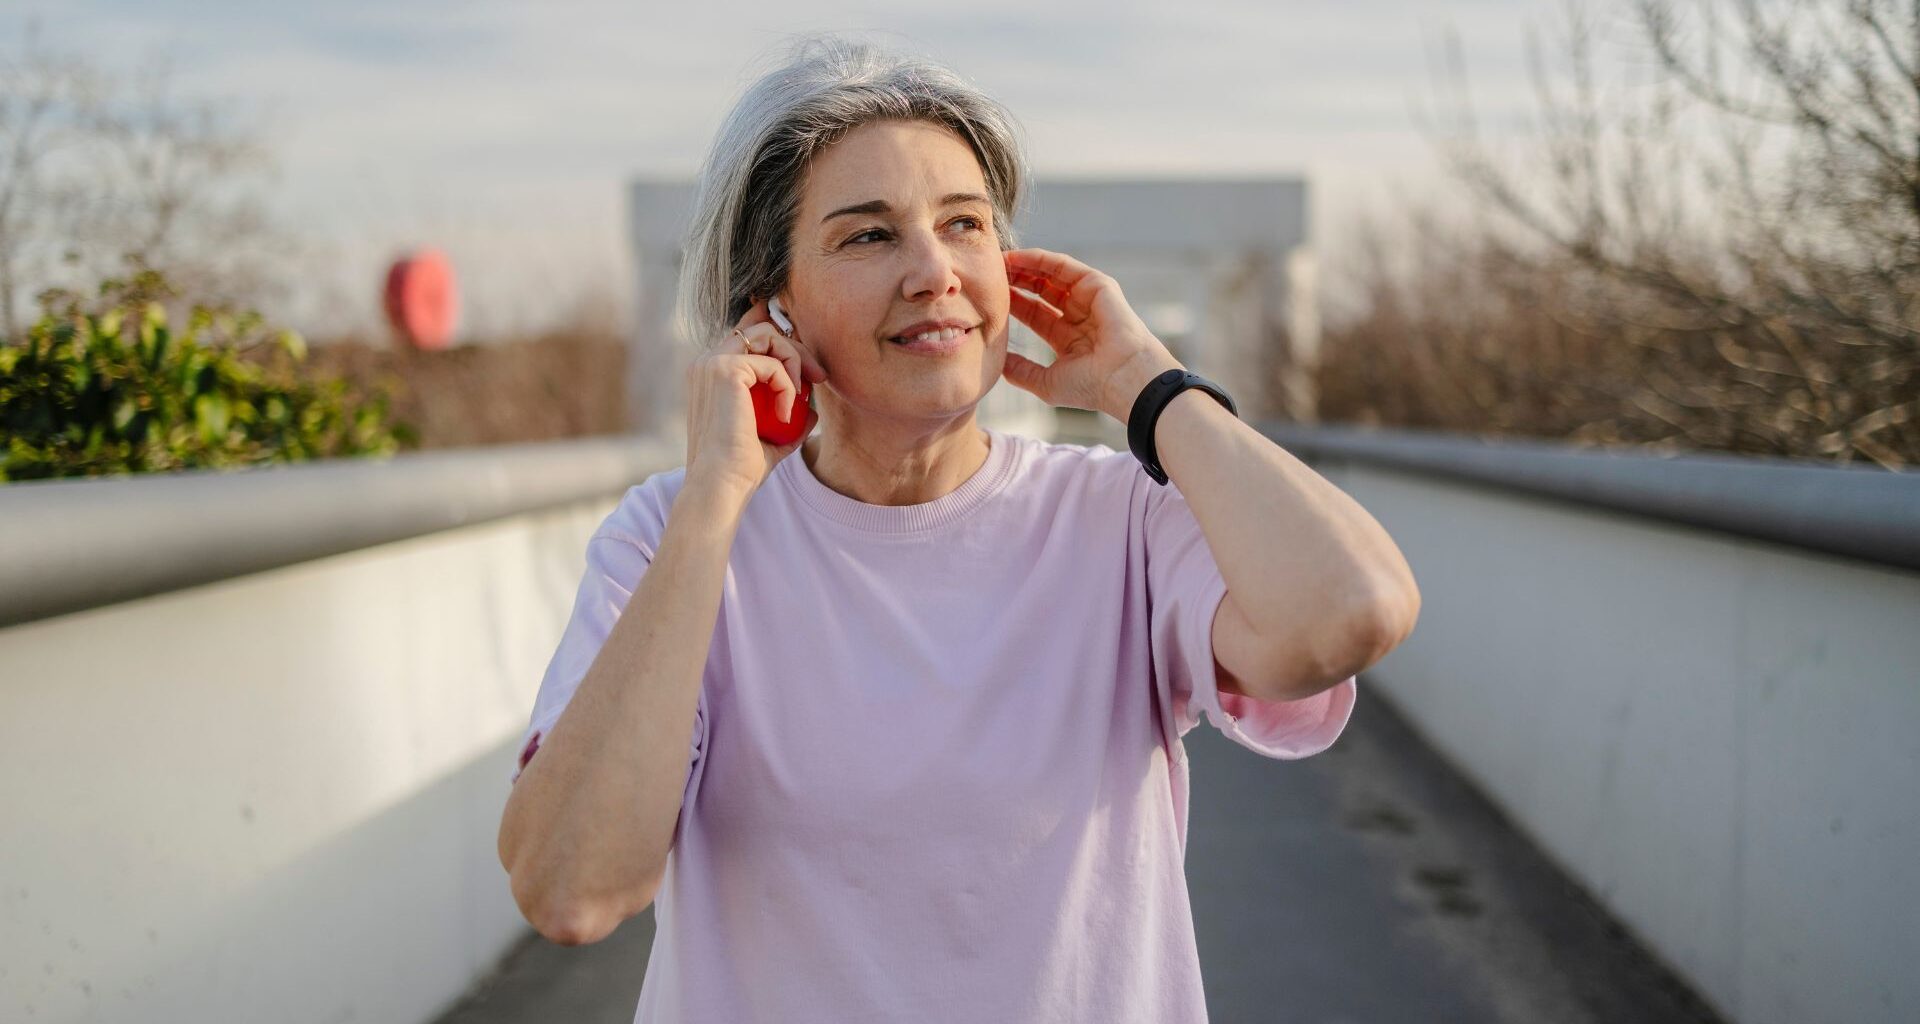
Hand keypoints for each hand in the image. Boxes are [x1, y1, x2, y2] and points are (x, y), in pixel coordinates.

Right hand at [683, 297, 828, 501]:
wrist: (721, 485)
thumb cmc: (741, 468)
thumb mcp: (772, 439)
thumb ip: (789, 421)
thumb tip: (811, 411)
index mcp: (712, 374)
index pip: (750, 338)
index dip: (783, 345)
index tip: (808, 375)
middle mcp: (707, 362)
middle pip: (762, 330)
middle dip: (797, 348)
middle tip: (818, 378)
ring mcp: (713, 363)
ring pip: (768, 335)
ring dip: (795, 360)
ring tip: (801, 396)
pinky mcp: (725, 370)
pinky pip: (772, 364)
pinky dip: (788, 387)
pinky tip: (785, 415)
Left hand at [1000, 248, 1183, 422]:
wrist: (1123, 379)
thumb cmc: (1090, 387)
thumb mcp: (1045, 382)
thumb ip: (1020, 371)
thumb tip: (996, 362)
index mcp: (1068, 338)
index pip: (1033, 314)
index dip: (1011, 303)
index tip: (987, 296)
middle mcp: (1078, 315)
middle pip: (1040, 291)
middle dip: (1015, 281)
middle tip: (989, 274)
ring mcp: (1089, 299)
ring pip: (1050, 275)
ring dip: (1024, 266)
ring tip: (998, 261)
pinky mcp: (1098, 285)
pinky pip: (1063, 266)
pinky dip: (1039, 259)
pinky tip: (1017, 257)